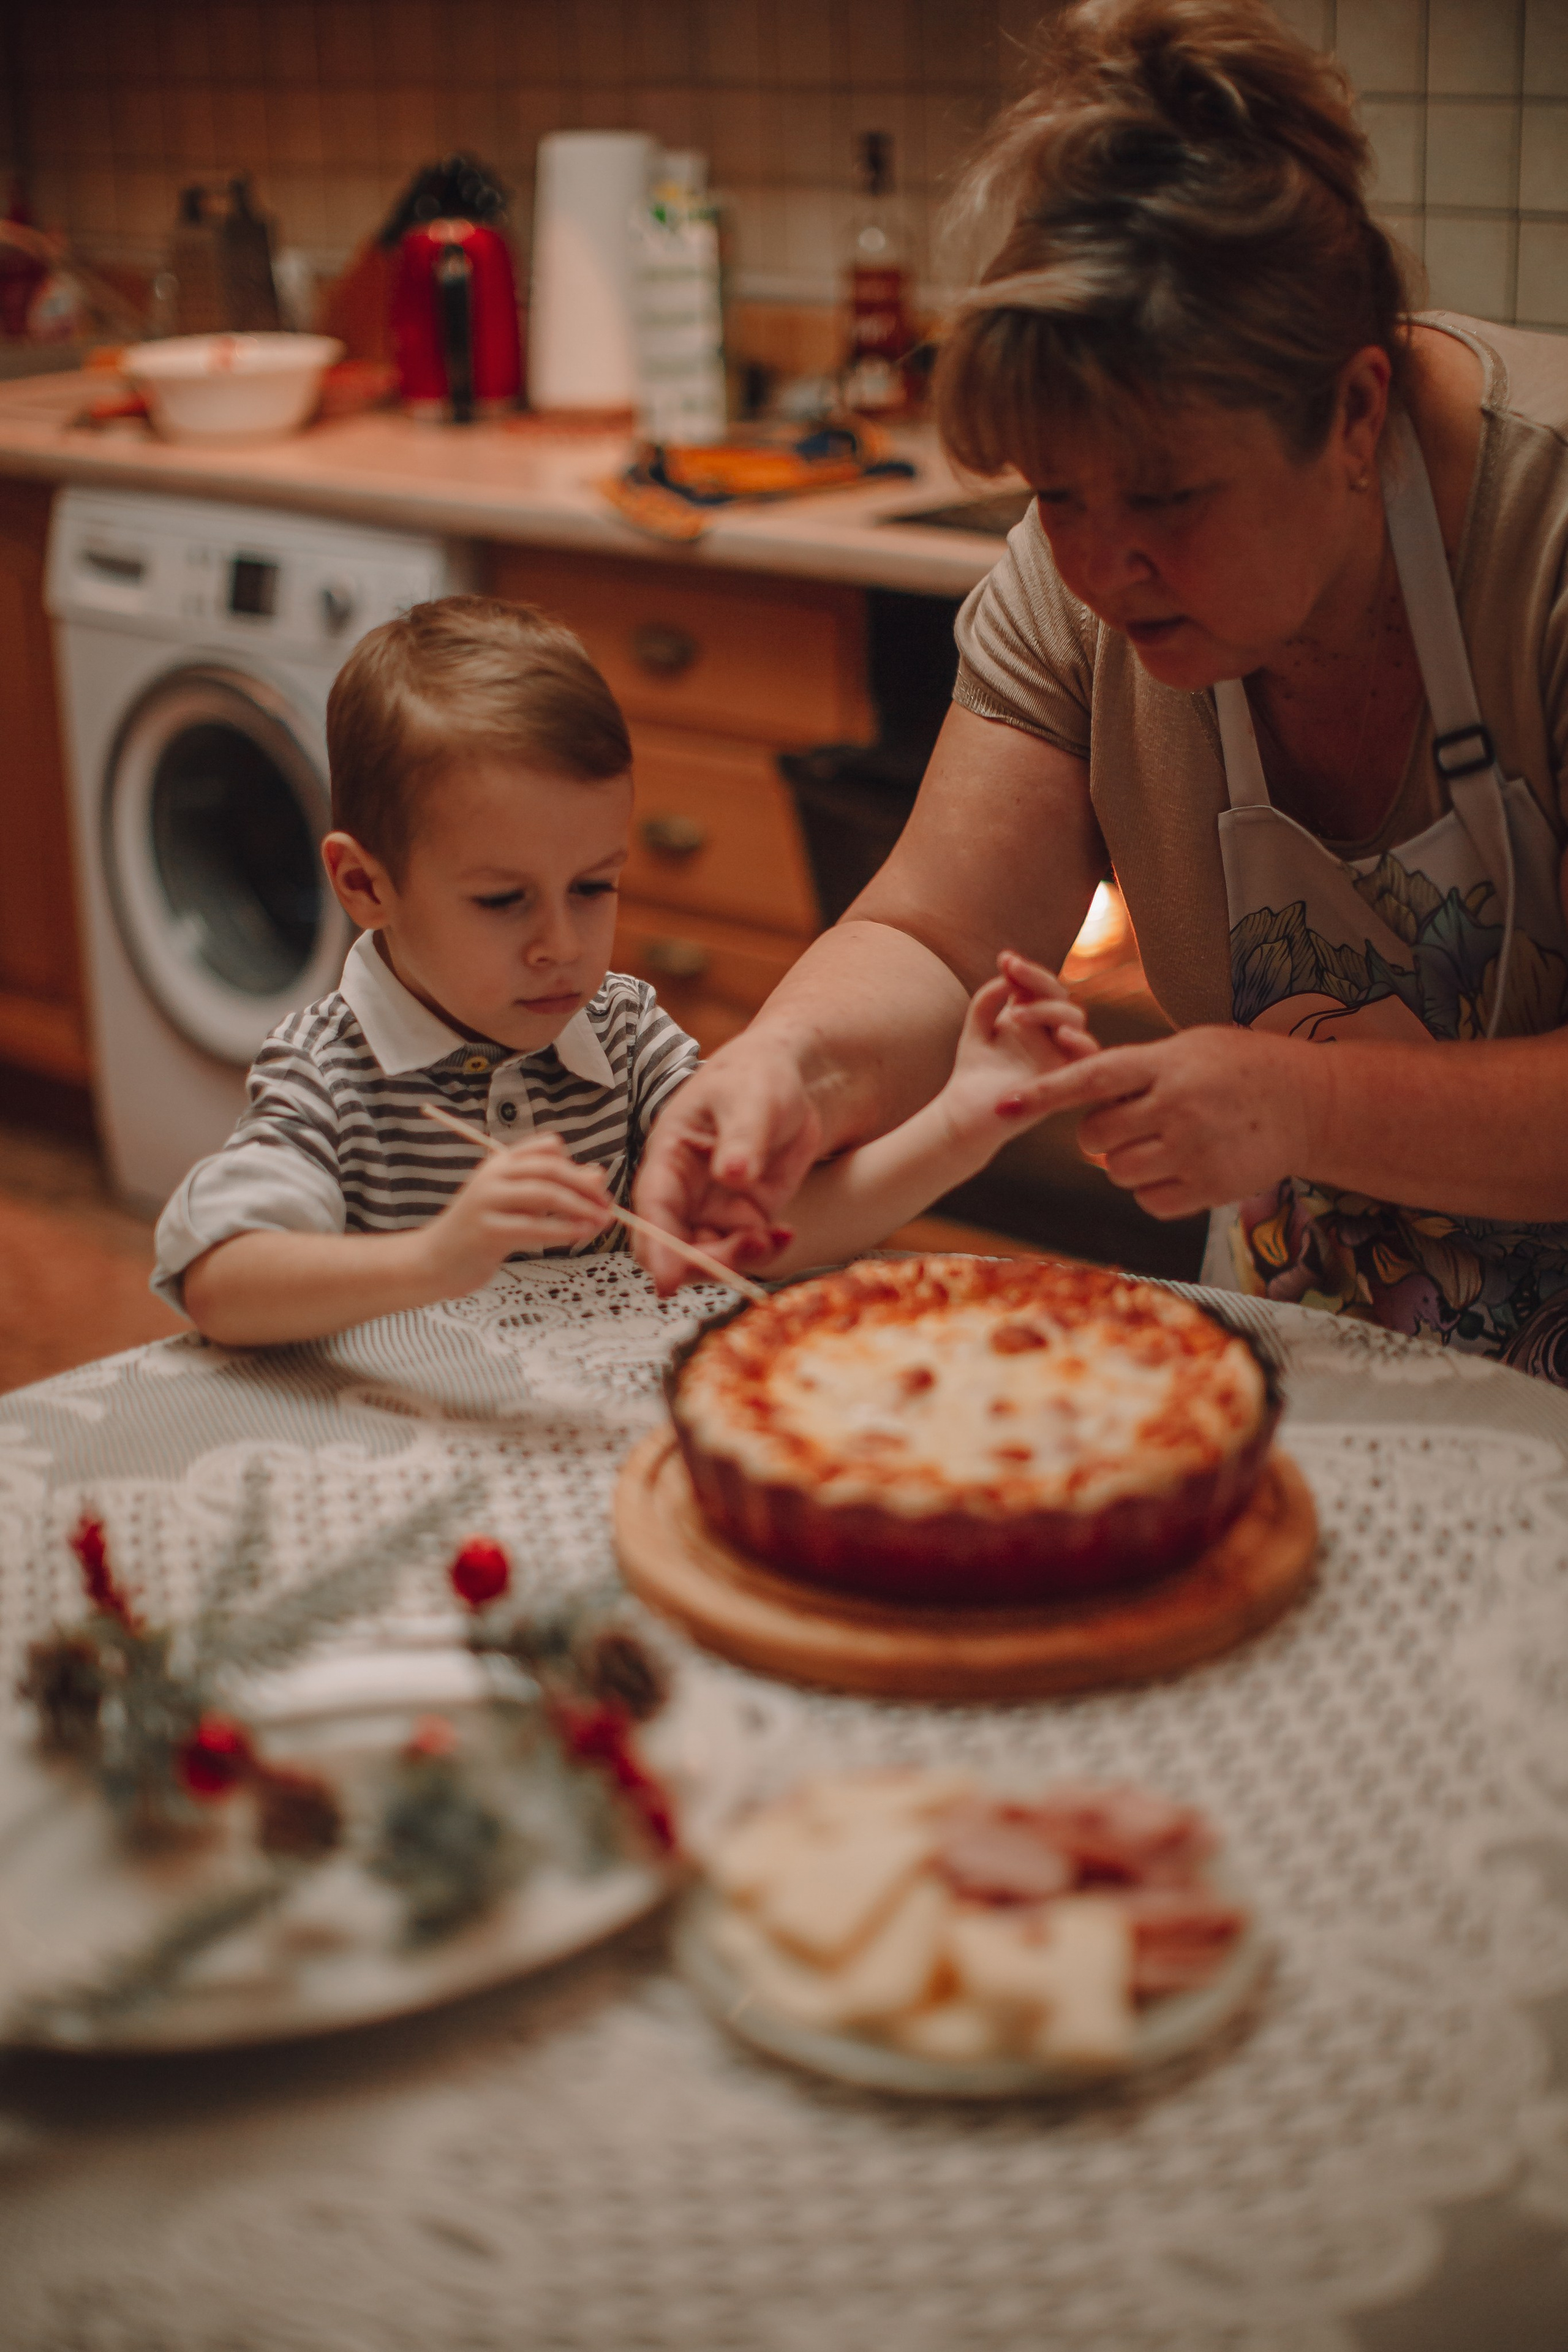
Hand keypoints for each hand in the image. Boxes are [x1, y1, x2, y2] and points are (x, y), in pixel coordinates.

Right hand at [416, 1135, 613, 1295]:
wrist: (435, 1261)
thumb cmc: (481, 1231)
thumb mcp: (518, 1204)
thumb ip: (552, 1188)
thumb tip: (598, 1175)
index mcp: (500, 1163)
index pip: (546, 1146)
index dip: (576, 1164)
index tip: (594, 1187)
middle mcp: (493, 1176)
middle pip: (550, 1168)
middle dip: (585, 1185)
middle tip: (607, 1205)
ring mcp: (487, 1202)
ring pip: (545, 1193)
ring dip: (580, 1207)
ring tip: (601, 1222)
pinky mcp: (487, 1231)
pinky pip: (534, 1227)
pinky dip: (563, 1230)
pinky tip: (580, 1235)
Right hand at [631, 1036, 824, 1292]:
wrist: (790, 1080)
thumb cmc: (755, 1077)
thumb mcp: (749, 1100)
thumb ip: (741, 1138)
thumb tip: (732, 1176)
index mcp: (668, 1156)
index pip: (654, 1210)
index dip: (657, 1248)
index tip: (667, 1282)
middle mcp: (684, 1189)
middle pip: (677, 1244)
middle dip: (705, 1261)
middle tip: (749, 1247)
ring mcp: (715, 1205)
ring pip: (712, 1254)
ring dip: (740, 1258)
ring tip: (775, 1237)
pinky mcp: (746, 1214)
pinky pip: (748, 1248)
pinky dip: (766, 1251)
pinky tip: (786, 1234)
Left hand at [941, 950, 1099, 1142]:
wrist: (966, 1115)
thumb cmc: (974, 1071)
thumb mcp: (977, 1028)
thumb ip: (987, 1001)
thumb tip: (1007, 979)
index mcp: (1035, 1018)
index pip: (1042, 987)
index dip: (1027, 971)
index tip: (1004, 959)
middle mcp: (1052, 1034)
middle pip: (1061, 998)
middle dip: (1037, 981)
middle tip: (1011, 973)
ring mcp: (1061, 1055)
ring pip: (1073, 1021)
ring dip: (1049, 1010)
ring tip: (1016, 1013)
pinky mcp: (1066, 1080)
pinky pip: (1087, 1057)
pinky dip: (1080, 1043)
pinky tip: (1060, 1035)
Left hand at [988, 1024, 1324, 1218]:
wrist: (1310, 1103)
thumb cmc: (1241, 1067)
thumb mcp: (1190, 1048)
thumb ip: (1138, 1067)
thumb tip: (1084, 1090)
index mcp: (1165, 1064)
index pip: (1089, 1079)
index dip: (1043, 1094)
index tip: (1002, 1105)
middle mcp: (1176, 1107)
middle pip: (1095, 1136)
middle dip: (1099, 1134)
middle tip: (1129, 1123)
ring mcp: (1193, 1150)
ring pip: (1118, 1172)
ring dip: (1125, 1164)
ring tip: (1161, 1143)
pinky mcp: (1210, 1186)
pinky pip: (1149, 1200)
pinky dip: (1152, 1190)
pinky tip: (1179, 1169)